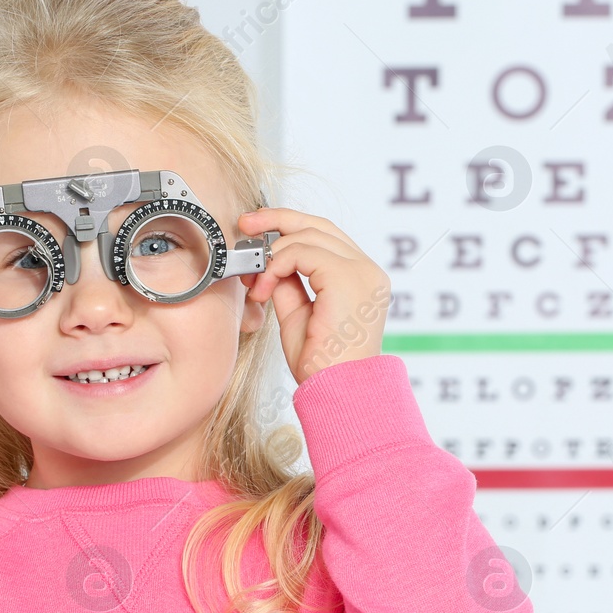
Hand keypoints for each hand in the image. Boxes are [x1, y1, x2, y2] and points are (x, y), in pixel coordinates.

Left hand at [237, 207, 390, 384]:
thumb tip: (269, 262)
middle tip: (245, 224)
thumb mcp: (298, 314)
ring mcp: (361, 272)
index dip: (289, 225)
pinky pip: (302, 252)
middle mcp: (367, 270)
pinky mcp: (348, 277)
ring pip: (307, 236)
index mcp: (360, 278)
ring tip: (257, 285)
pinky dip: (276, 265)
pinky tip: (265, 288)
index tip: (256, 228)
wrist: (337, 391)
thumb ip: (289, 284)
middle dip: (276, 220)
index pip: (325, 236)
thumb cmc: (322, 366)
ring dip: (272, 256)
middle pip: (318, 225)